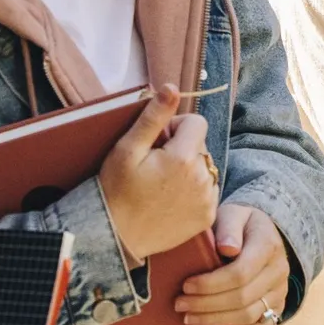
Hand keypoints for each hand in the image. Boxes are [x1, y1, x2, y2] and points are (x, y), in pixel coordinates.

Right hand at [98, 84, 218, 262]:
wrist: (116, 236)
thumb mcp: (127, 149)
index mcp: (183, 157)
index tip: (157, 142)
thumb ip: (153, 116)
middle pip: (201, 145)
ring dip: (189, 169)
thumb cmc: (116, 190)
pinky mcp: (207, 217)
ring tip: (162, 184)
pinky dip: (193, 190)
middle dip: (182, 148)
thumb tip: (171, 88)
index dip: (175, 126)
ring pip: (205, 168)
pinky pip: (208, 191)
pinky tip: (170, 199)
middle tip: (155, 165)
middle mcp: (201, 178)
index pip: (196, 122)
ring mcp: (207, 200)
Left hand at [177, 204, 291, 324]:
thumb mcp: (234, 214)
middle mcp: (278, 271)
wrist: (263, 234)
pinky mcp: (277, 307)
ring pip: (248, 316)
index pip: (240, 273)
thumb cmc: (240, 224)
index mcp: (268, 245)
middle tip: (179, 304)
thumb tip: (227, 249)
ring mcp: (279, 292)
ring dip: (215, 320)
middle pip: (242, 298)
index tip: (185, 285)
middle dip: (206, 304)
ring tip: (189, 318)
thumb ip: (229, 227)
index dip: (210, 284)